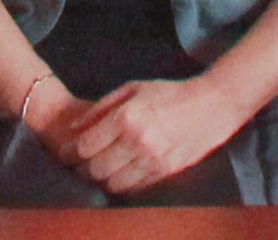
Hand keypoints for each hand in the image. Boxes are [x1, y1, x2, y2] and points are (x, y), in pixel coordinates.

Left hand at [43, 72, 244, 193]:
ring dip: (100, 179)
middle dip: (82, 168)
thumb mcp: (133, 88)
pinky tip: (119, 173)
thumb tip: (74, 127)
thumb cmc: (169, 93)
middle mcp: (137, 141)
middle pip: (95, 168)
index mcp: (126, 117)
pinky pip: (133, 188)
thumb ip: (101, 108)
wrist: (211, 105)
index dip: (70, 152)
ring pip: (112, 183)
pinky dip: (121, 184)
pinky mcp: (165, 172)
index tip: (65, 153)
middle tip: (78, 164)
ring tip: (99, 169)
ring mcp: (152, 160)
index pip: (86, 146)